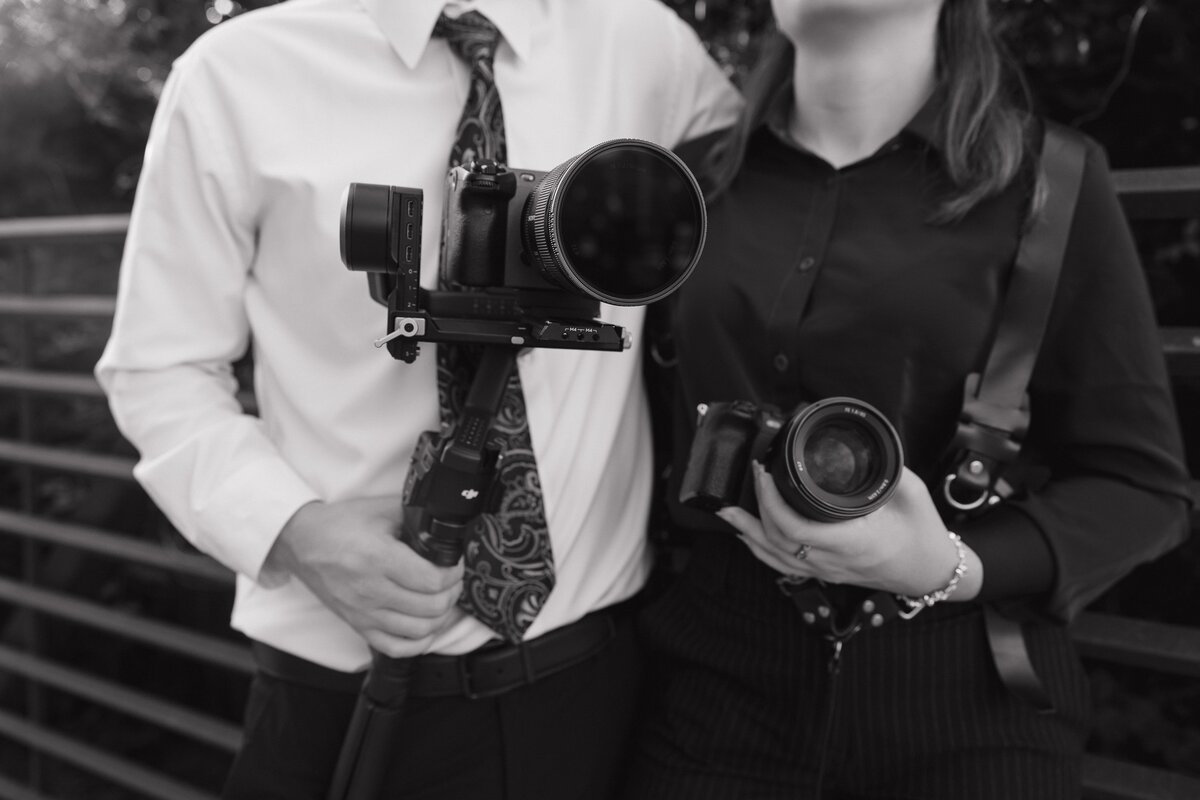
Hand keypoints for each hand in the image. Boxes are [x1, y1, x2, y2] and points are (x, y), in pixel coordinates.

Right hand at [264, 496, 464, 657]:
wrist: (302, 543)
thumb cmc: (342, 524)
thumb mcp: (382, 509)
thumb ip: (416, 516)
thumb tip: (446, 526)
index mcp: (379, 558)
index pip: (432, 580)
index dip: (454, 573)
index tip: (454, 563)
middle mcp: (371, 590)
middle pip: (431, 607)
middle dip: (452, 592)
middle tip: (452, 579)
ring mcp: (364, 613)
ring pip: (419, 631)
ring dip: (441, 616)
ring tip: (442, 598)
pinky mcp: (358, 626)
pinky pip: (396, 648)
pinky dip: (419, 642)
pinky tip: (426, 626)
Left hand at [718, 463, 981, 600]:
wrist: (930, 571)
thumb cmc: (923, 533)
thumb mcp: (911, 491)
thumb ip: (886, 468)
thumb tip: (866, 443)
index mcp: (852, 540)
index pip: (796, 526)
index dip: (770, 500)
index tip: (763, 471)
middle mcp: (833, 560)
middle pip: (778, 540)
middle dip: (755, 508)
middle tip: (750, 475)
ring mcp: (826, 571)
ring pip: (775, 557)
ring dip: (747, 532)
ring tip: (726, 510)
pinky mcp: (825, 573)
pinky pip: (783, 566)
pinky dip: (760, 549)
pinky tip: (746, 536)